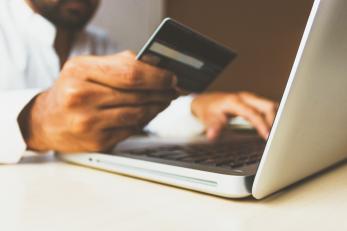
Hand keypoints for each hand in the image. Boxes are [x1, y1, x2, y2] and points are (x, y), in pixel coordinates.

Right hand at [19, 51, 176, 152]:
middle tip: (173, 90)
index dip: (157, 76)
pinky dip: (144, 121)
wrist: (45, 121)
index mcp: (80, 71)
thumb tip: (156, 67)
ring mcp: (88, 122)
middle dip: (162, 92)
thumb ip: (118, 64)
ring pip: (137, 114)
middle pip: (137, 95)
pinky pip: (131, 130)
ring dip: (157, 108)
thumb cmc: (70, 90)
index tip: (171, 77)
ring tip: (164, 101)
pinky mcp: (96, 142)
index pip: (130, 73)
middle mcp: (81, 97)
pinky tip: (149, 114)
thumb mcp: (85, 68)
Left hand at [191, 92, 277, 139]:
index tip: (267, 136)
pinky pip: (268, 108)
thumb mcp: (208, 119)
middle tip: (275, 136)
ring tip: (277, 133)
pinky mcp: (254, 103)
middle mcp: (245, 98)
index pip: (253, 113)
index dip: (261, 124)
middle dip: (274, 120)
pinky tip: (273, 128)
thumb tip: (212, 135)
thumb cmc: (208, 110)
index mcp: (235, 101)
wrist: (206, 102)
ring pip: (270, 106)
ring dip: (276, 118)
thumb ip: (212, 127)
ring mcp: (251, 99)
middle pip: (267, 105)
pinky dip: (273, 117)